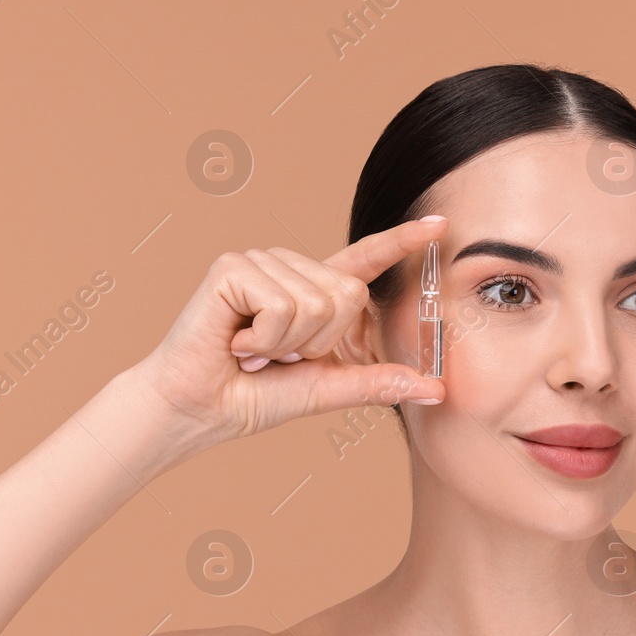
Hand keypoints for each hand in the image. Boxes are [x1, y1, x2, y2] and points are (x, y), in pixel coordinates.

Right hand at [128, 216, 447, 445]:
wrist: (197, 410)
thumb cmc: (250, 398)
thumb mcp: (325, 389)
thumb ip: (376, 382)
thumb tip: (435, 390)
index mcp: (312, 291)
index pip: (365, 260)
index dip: (401, 242)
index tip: (439, 226)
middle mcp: (289, 269)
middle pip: (348, 296)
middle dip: (319, 342)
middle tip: (276, 356)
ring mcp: (261, 262)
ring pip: (316, 303)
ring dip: (286, 345)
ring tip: (251, 350)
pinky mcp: (234, 267)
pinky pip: (283, 306)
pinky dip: (265, 339)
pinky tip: (236, 342)